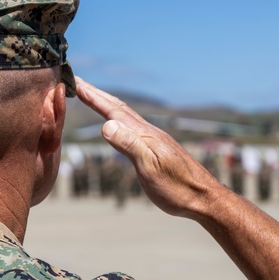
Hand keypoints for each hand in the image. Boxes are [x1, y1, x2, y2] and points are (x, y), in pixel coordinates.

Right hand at [74, 78, 218, 218]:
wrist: (203, 197)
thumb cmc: (177, 187)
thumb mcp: (149, 168)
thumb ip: (129, 145)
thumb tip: (106, 123)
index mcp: (143, 134)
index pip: (113, 110)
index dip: (93, 97)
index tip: (75, 82)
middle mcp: (148, 132)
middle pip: (118, 108)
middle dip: (97, 94)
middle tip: (78, 81)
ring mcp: (153, 140)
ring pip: (126, 116)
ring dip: (107, 104)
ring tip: (93, 97)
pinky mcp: (156, 150)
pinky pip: (132, 128)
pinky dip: (119, 120)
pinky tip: (119, 126)